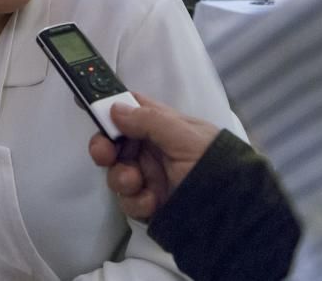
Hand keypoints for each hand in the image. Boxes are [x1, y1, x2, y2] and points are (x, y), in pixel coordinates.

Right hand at [89, 93, 219, 221]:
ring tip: (137, 184)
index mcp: (165, 125)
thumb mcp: (187, 137)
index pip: (132, 107)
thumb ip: (150, 121)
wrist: (235, 218)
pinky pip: (128, 200)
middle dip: (105, 147)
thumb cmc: (217, 167)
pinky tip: (152, 203)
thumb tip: (115, 109)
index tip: (86, 103)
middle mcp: (154, 149)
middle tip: (104, 153)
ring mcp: (151, 177)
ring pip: (117, 172)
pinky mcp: (149, 204)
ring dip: (122, 178)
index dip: (109, 104)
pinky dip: (136, 202)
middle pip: (115, 142)